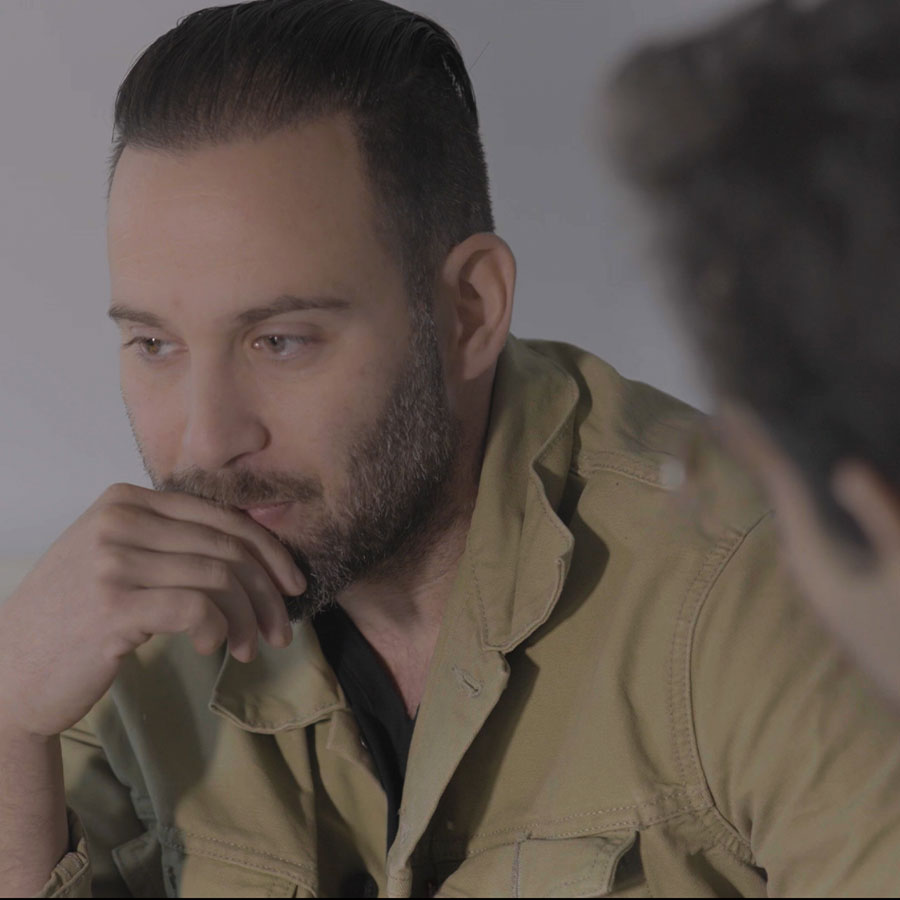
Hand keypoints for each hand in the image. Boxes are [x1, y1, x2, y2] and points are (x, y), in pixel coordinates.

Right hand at [0, 483, 305, 738]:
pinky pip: (197, 608)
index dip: (269, 551)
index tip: (292, 585)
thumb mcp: (116, 558)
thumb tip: (256, 556)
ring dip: (247, 620)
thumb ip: (170, 543)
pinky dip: (218, 630)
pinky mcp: (113, 604)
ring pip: (219, 578)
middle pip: (228, 546)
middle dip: (268, 592)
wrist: (8, 669)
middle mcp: (119, 520)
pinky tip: (211, 648)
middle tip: (281, 629)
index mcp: (126, 500)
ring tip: (248, 648)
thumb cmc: (73, 617)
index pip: (222, 517)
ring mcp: (114, 559)